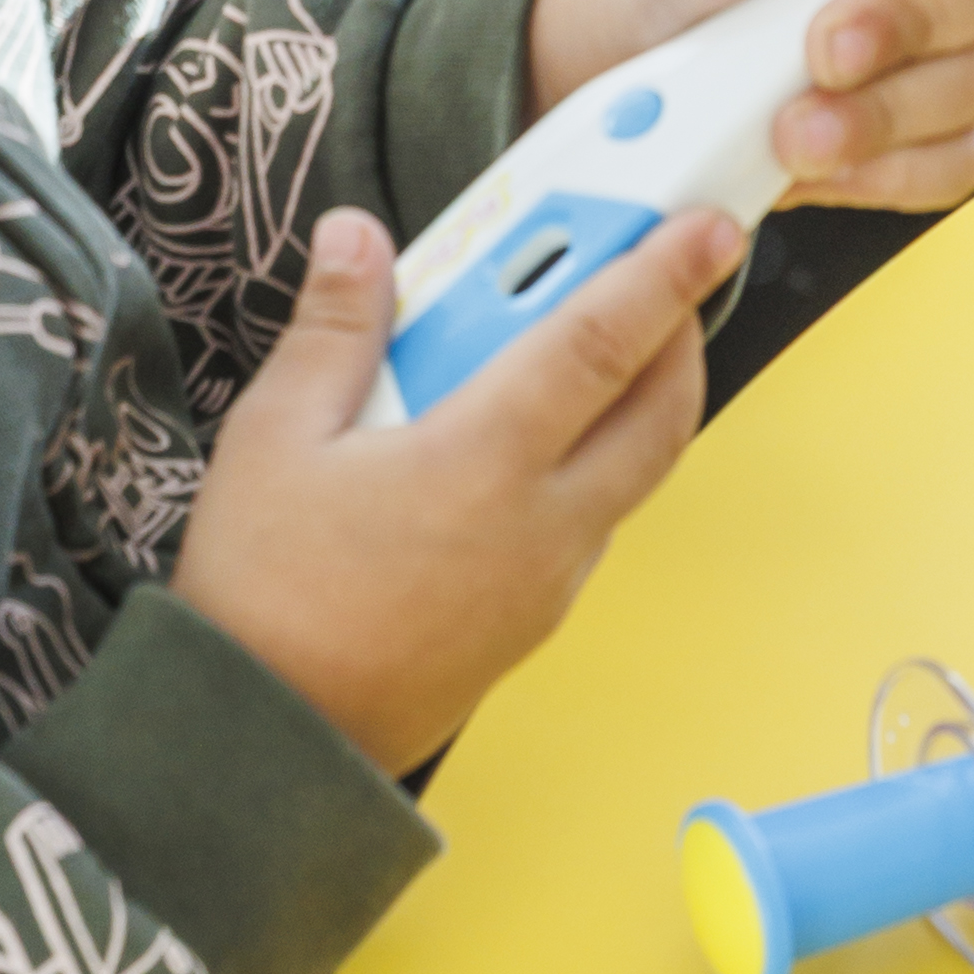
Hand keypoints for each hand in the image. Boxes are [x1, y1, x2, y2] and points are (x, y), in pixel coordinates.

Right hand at [171, 199, 735, 775]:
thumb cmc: (264, 592)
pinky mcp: (535, 619)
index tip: (709, 228)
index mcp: (485, 463)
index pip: (600, 345)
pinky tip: (530, 433)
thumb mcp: (274, 437)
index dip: (662, 274)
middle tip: (668, 271)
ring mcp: (548, 580)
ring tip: (597, 340)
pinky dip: (596, 455)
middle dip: (680, 332)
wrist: (270, 745)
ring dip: (641, 397)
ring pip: (634, 471)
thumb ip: (333, 327)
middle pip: (658, 413)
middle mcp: (541, 524)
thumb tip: (358, 235)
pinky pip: (595, 518)